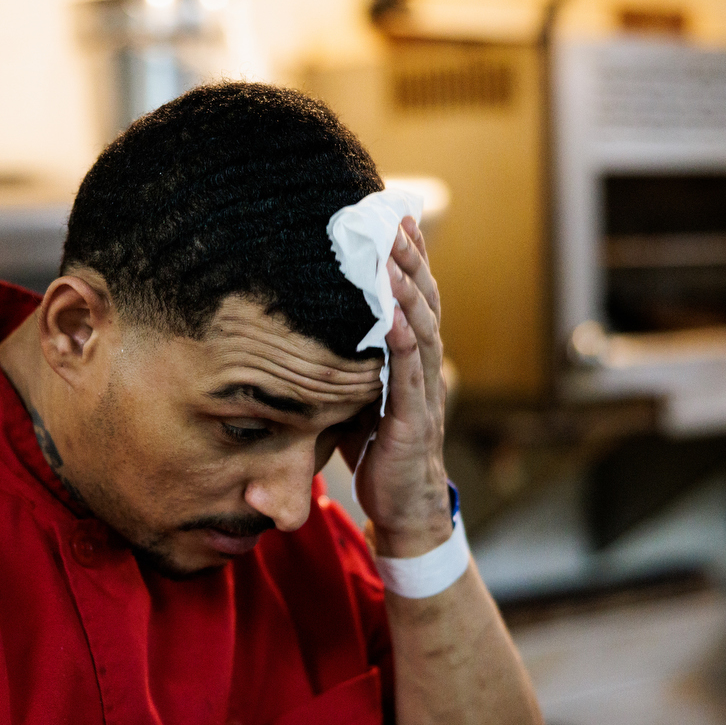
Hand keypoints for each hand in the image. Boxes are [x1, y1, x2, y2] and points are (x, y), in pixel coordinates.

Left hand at [339, 215, 453, 558]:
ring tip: (393, 254)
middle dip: (410, 259)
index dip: (408, 259)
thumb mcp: (353, 394)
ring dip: (408, 290)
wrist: (404, 506)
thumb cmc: (377, 450)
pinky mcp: (413, 421)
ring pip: (422, 330)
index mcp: (411, 359)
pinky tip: (393, 316)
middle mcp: (423, 368)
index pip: (414, 299)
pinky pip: (410, 376)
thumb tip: (301, 327)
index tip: (395, 218)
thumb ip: (342, 361)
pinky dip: (404, 342)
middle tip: (394, 218)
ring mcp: (422, 393)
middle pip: (424, 302)